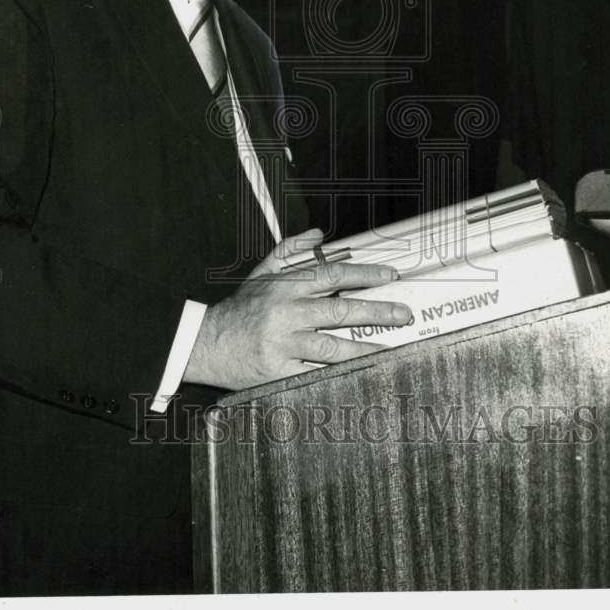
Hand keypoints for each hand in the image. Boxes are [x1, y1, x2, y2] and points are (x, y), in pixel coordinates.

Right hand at [184, 228, 411, 390]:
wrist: (206, 343)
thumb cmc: (239, 309)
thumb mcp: (262, 271)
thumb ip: (290, 249)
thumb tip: (319, 235)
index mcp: (285, 287)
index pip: (332, 275)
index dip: (364, 275)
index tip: (389, 277)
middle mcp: (286, 314)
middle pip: (339, 311)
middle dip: (376, 311)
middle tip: (403, 313)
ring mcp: (283, 345)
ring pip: (332, 346)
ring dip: (365, 347)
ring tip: (390, 347)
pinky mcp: (279, 372)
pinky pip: (315, 374)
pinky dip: (338, 374)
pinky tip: (360, 372)